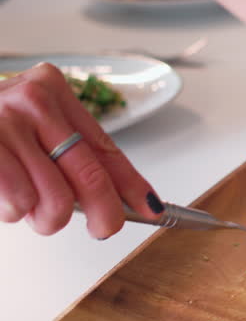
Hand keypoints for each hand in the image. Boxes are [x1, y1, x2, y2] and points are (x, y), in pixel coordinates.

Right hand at [0, 63, 162, 237]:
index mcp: (53, 91)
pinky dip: (15, 212)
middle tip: (104, 228)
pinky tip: (8, 201)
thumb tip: (125, 198)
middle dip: (105, 214)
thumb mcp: (33, 127)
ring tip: (29, 206)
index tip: (155, 209)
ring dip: (47, 218)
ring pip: (54, 199)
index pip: (106, 148)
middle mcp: (30, 101)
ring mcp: (0, 121)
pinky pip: (17, 202)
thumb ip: (72, 155)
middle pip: (89, 176)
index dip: (133, 185)